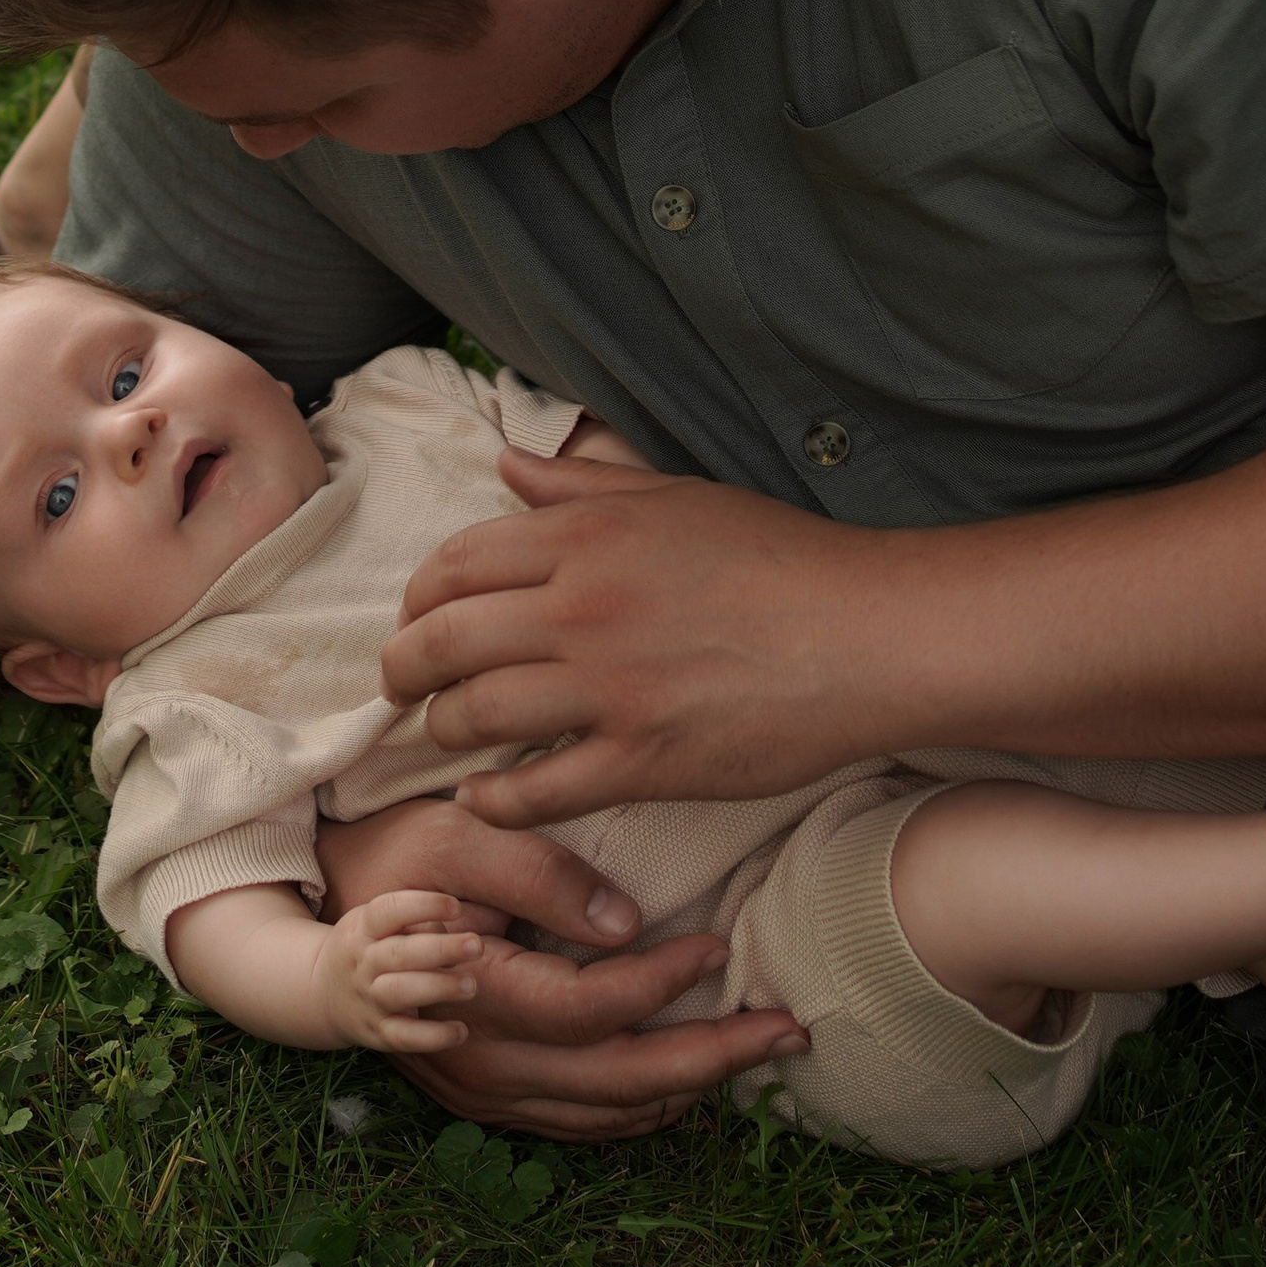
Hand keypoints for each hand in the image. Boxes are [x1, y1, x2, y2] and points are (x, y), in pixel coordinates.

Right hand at [309, 890, 491, 1055]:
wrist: (321, 993)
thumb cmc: (367, 948)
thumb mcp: (375, 925)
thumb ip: (414, 923)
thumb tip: (457, 934)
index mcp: (363, 928)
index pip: (389, 910)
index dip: (423, 906)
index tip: (455, 906)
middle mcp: (363, 963)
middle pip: (400, 954)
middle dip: (441, 949)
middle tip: (476, 945)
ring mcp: (368, 999)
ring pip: (401, 993)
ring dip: (438, 988)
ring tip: (471, 985)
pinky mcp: (377, 1033)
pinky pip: (404, 1037)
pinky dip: (433, 1037)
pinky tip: (461, 1031)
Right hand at [313, 796, 803, 1140]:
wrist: (316, 942)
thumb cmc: (386, 868)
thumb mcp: (454, 840)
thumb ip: (539, 875)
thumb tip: (627, 920)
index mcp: (480, 997)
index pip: (595, 1006)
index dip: (664, 979)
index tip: (718, 946)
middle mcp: (486, 1065)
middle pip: (621, 1082)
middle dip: (714, 1059)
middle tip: (788, 1032)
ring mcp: (485, 1095)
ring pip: (607, 1114)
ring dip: (688, 1087)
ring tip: (754, 1052)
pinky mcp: (487, 1101)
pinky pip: (579, 1124)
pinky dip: (639, 1108)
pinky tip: (681, 1082)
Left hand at [382, 451, 877, 826]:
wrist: (869, 634)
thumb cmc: (782, 558)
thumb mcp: (676, 496)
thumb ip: (581, 482)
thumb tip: (507, 465)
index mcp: (587, 533)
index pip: (457, 563)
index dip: (419, 596)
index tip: (415, 617)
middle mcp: (582, 606)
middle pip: (443, 639)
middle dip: (402, 666)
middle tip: (396, 684)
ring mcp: (609, 689)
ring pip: (474, 715)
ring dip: (441, 731)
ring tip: (441, 736)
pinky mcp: (642, 761)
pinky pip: (536, 790)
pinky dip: (495, 800)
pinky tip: (484, 799)